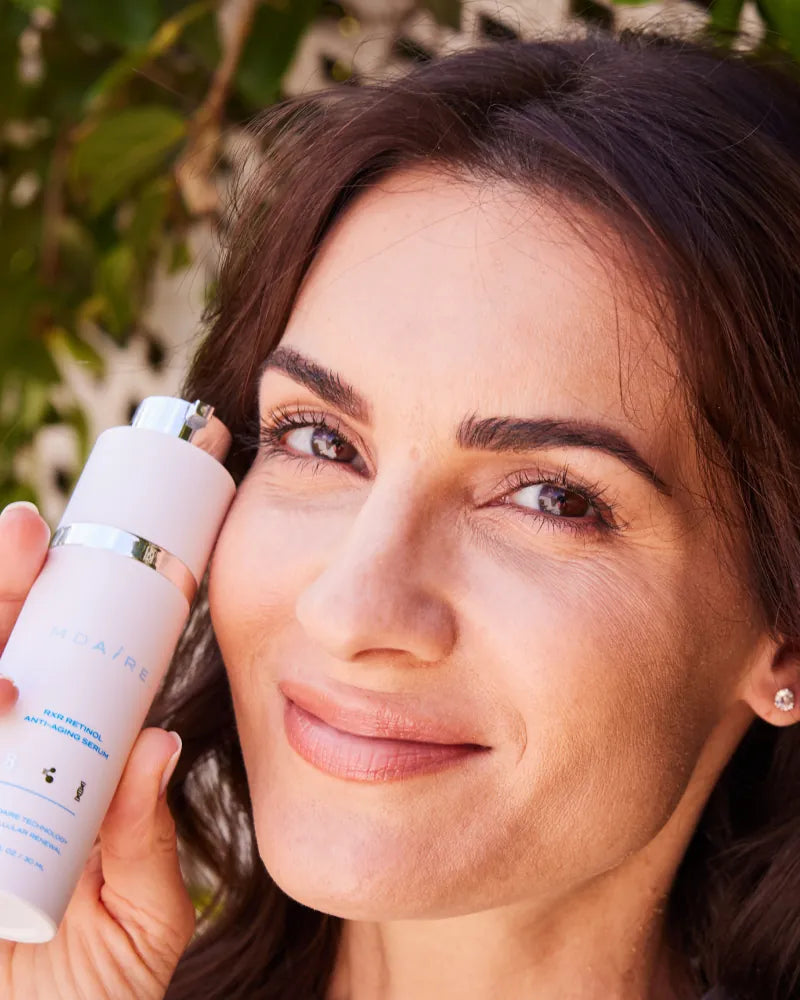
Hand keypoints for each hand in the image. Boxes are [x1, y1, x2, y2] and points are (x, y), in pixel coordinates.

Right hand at [0, 503, 195, 998]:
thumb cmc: (90, 998)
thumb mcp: (136, 922)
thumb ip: (143, 840)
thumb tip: (162, 744)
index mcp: (49, 779)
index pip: (43, 675)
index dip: (45, 608)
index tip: (66, 551)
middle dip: (1, 596)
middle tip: (23, 538)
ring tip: (10, 675)